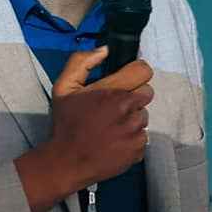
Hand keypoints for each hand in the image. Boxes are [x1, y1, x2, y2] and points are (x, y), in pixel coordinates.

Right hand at [46, 46, 153, 185]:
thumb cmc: (66, 123)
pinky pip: (143, 136)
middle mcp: (129, 110)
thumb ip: (81, 61)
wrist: (67, 161)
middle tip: (115, 106)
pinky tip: (115, 141)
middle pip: (147, 93)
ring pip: (144, 116)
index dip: (136, 73)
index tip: (127, 79)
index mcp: (113, 92)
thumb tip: (105, 50)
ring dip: (132, 118)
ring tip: (112, 126)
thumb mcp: (63, 87)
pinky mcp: (138, 150)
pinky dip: (132, 138)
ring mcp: (136, 131)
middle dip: (134, 96)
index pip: (144, 71)